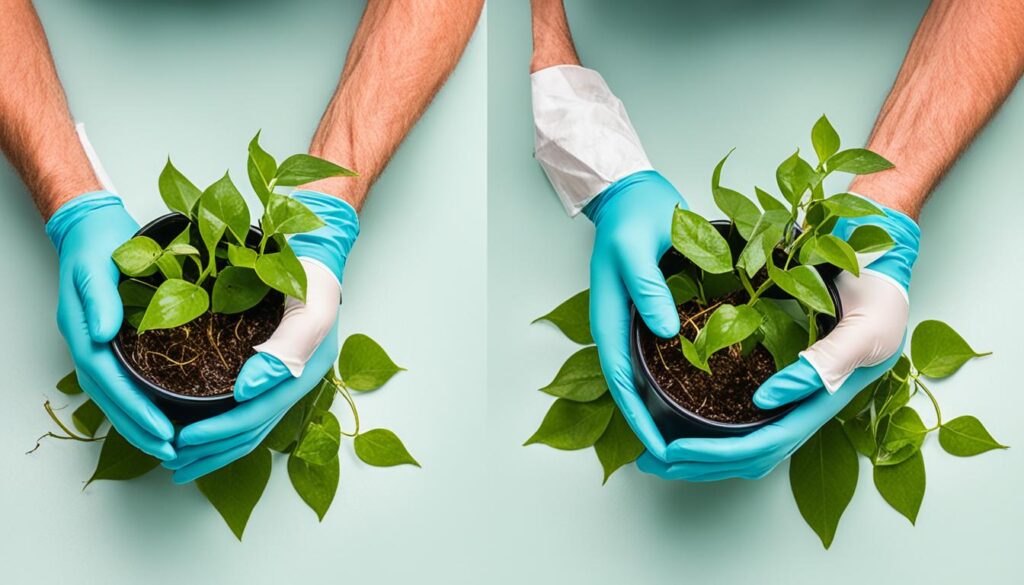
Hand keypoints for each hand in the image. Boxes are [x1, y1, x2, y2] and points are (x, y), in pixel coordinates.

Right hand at [46, 192, 175, 458]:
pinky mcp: (113, 341)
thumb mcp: (98, 265)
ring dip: (139, 423)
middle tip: (171, 452)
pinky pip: (125, 380)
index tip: (162, 431)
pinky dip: (140, 402)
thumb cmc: (99, 243)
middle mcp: (90, 343)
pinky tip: (162, 414)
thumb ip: (100, 299)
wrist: (93, 227)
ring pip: (116, 395)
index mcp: (85, 331)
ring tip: (169, 446)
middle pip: (111, 398)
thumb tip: (102, 335)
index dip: (135, 410)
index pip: (110, 380)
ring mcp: (99, 344)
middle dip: (138, 428)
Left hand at [166, 191, 357, 482]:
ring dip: (216, 448)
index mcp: (304, 371)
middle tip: (171, 463)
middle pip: (252, 431)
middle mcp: (296, 380)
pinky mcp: (275, 366)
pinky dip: (224, 426)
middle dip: (212, 452)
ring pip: (251, 426)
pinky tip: (204, 430)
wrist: (317, 245)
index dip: (218, 434)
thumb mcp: (308, 307)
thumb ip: (284, 351)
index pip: (255, 415)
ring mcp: (287, 376)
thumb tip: (246, 391)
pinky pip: (250, 408)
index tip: (181, 443)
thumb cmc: (310, 271)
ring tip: (181, 461)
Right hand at [587, 170, 686, 459]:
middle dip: (648, 422)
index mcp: (609, 314)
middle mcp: (618, 323)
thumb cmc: (633, 214)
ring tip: (688, 431)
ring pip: (643, 373)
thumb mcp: (638, 248)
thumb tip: (664, 334)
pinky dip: (674, 375)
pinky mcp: (651, 310)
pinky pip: (658, 352)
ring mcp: (634, 318)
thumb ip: (648, 289)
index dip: (636, 417)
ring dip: (659, 403)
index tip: (657, 448)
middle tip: (678, 454)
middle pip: (628, 385)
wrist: (631, 191)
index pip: (618, 379)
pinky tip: (697, 387)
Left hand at [637, 200, 919, 480]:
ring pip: (747, 444)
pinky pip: (747, 420)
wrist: (886, 273)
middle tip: (652, 461)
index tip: (674, 449)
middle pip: (749, 454)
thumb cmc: (879, 300)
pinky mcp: (786, 384)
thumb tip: (766, 400)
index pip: (763, 444)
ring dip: (704, 455)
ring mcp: (796, 399)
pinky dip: (715, 430)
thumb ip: (824, 365)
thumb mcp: (863, 331)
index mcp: (821, 402)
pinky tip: (687, 424)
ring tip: (660, 455)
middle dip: (700, 464)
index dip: (716, 451)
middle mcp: (806, 408)